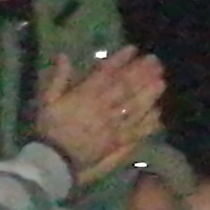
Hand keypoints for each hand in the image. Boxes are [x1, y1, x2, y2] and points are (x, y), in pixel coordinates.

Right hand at [34, 49, 164, 188]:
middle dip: (141, 73)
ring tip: (162, 82)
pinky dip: (148, 122)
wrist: (54, 160)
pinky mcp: (117, 143)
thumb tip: (64, 56)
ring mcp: (112, 127)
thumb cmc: (50, 129)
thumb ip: (58, 78)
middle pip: (125, 88)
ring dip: (149, 94)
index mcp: (84, 96)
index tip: (133, 49)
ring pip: (134, 107)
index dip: (120, 60)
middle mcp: (102, 109)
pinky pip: (136, 131)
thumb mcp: (47, 101)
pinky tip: (158, 113)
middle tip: (156, 61)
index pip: (105, 74)